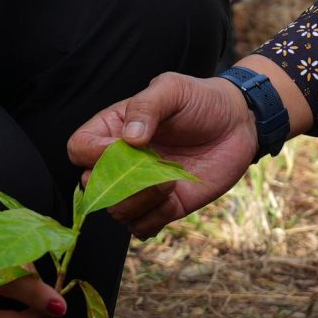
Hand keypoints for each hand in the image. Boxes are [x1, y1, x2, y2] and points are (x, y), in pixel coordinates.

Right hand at [68, 71, 261, 236]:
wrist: (237, 123)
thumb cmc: (200, 100)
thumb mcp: (172, 89)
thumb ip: (146, 106)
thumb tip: (129, 138)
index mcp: (113, 130)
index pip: (79, 148)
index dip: (94, 154)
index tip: (127, 147)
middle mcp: (121, 162)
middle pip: (92, 187)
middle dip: (119, 184)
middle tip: (152, 167)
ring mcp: (141, 187)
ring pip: (116, 212)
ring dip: (140, 202)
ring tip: (169, 181)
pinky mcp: (164, 207)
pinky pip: (142, 228)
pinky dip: (154, 219)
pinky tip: (174, 197)